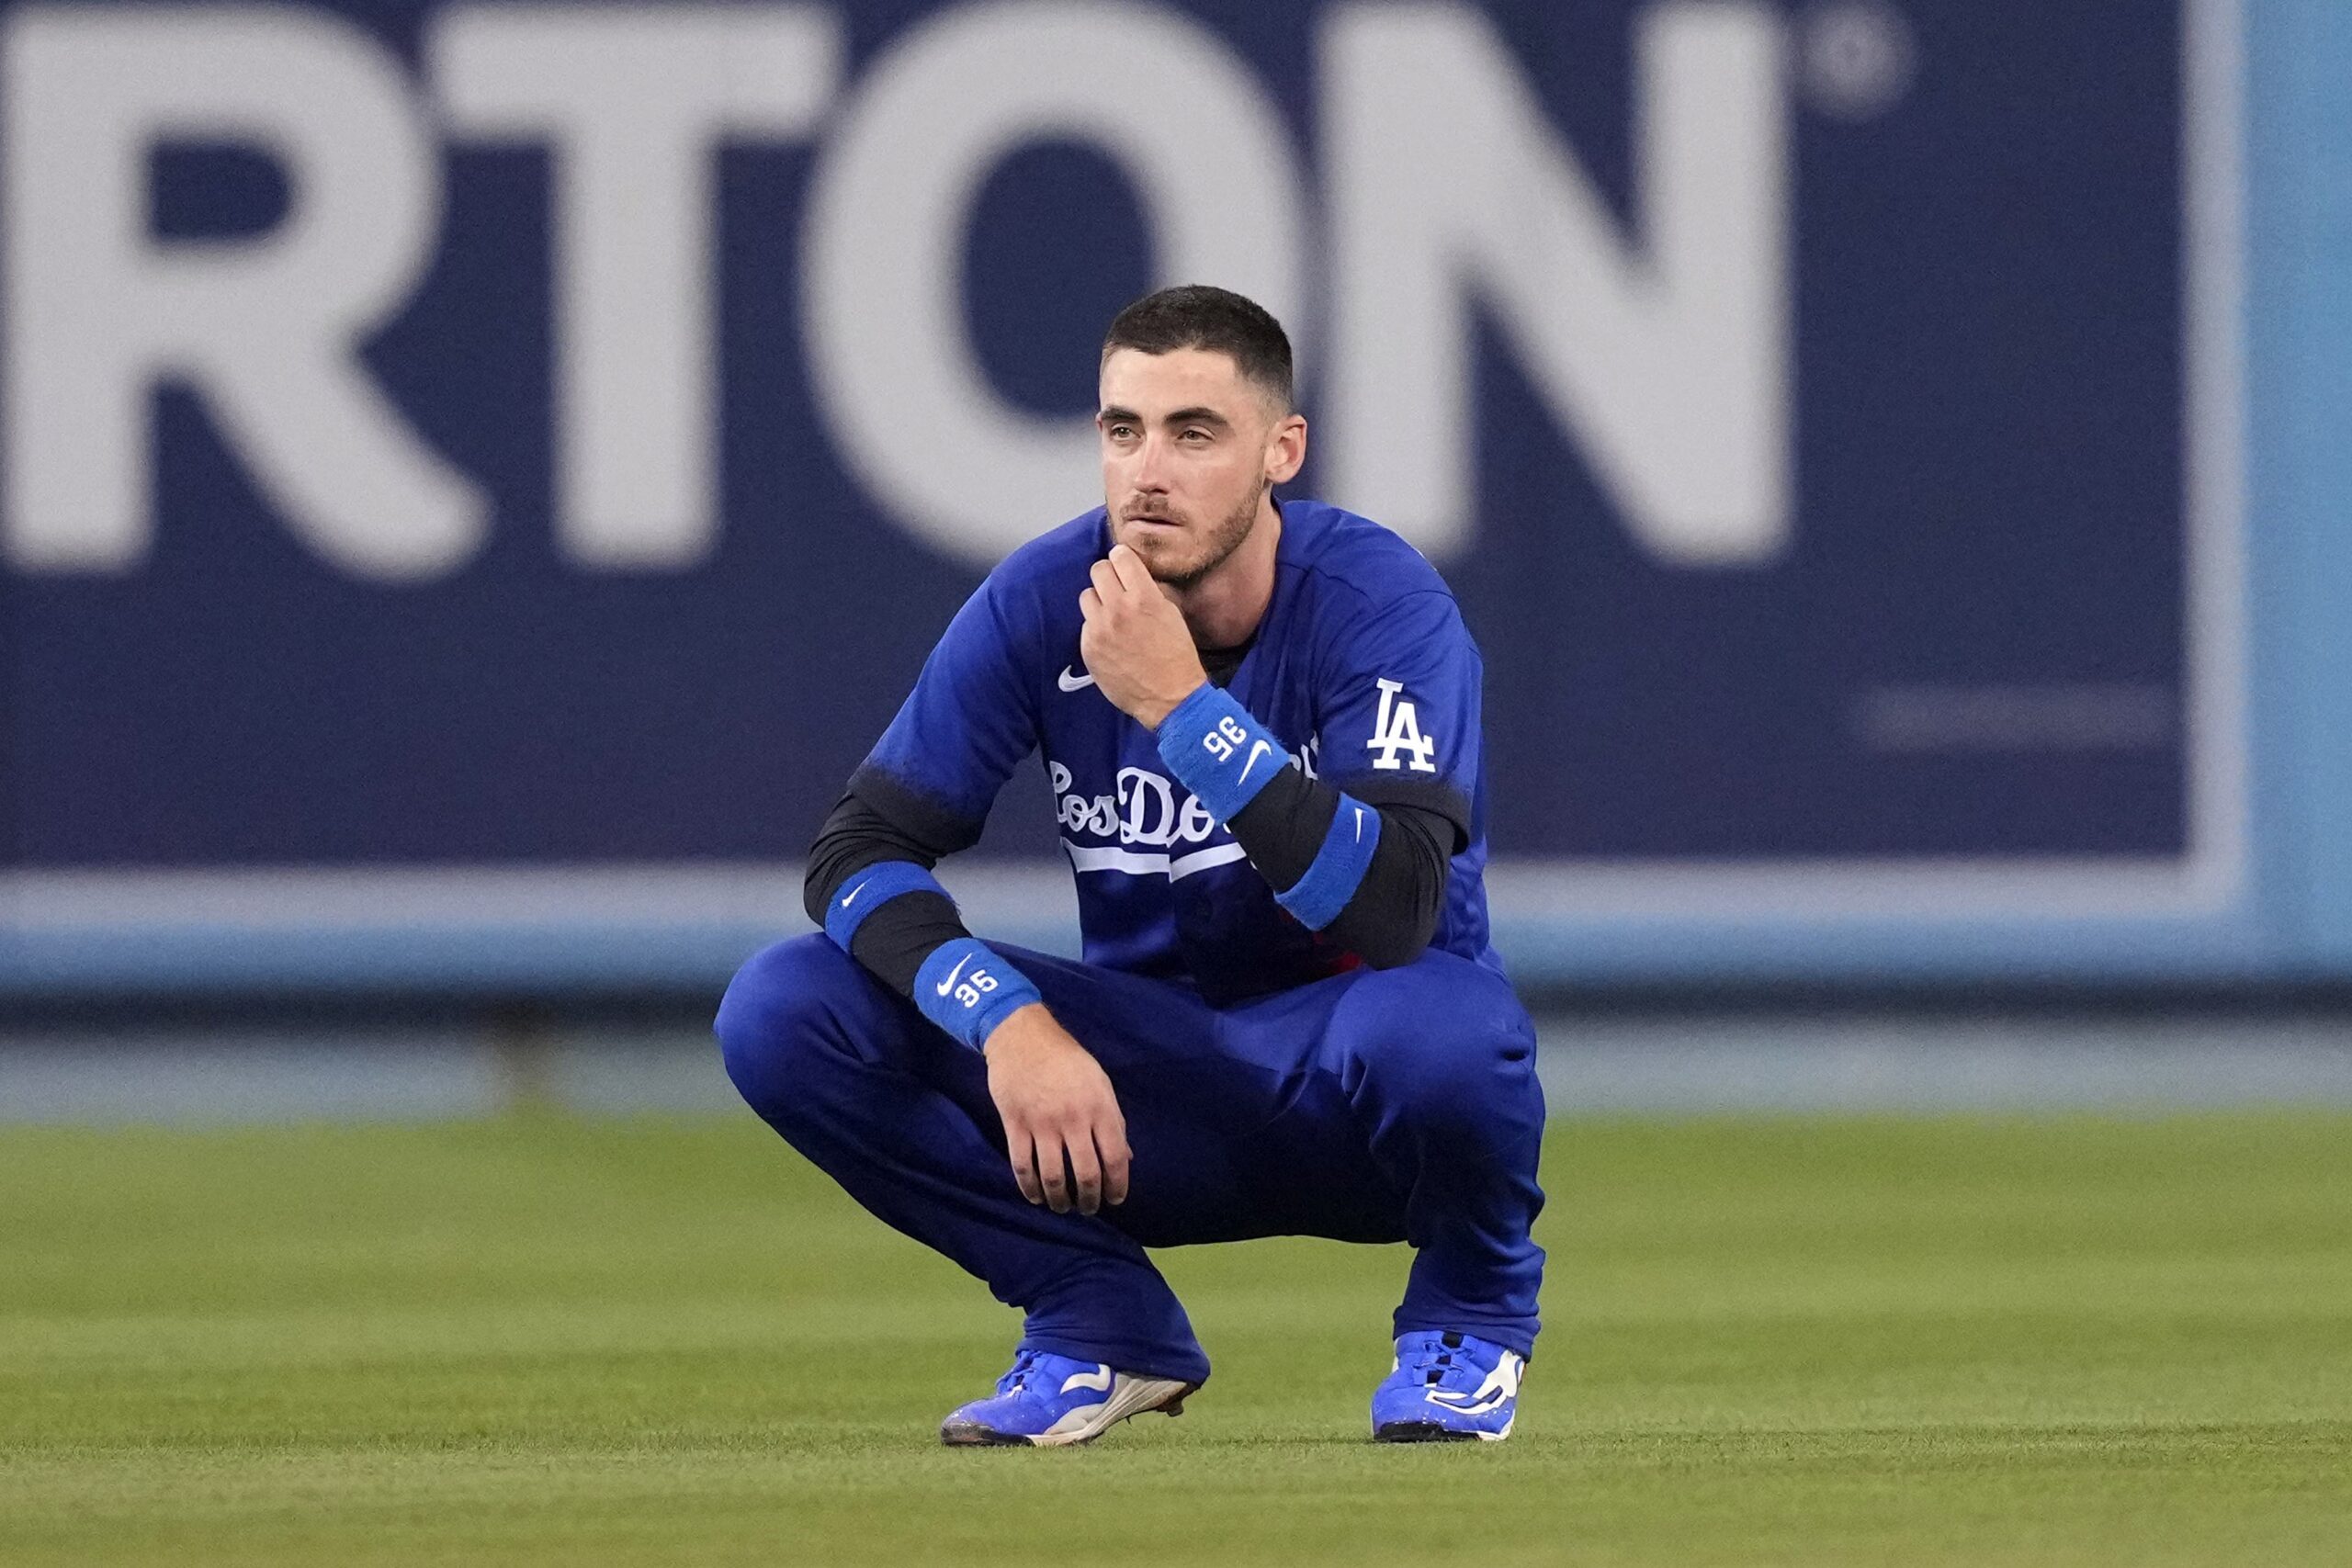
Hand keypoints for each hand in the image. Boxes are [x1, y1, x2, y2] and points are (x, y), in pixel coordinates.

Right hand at [981, 1003, 1130, 1214]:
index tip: (1115, 1200)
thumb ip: (1113, 1121)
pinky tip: (1036, 1197)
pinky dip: (1029, 1188)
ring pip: (1053, 1177)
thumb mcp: (1100, 1083)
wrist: (1023, 1037)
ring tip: (1063, 1207)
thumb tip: (1125, 1159)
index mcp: (1100, 1107)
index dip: (1117, 1186)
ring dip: (1059, 1200)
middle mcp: (1074, 1119)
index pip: (1114, 1158)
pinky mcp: (1015, 1125)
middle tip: (1088, 1208)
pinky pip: (1022, 1166)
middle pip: (1085, 1174)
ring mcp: (1042, 1123)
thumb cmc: (1068, 1060)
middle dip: (1089, 1200)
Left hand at [1078, 544, 1205, 729]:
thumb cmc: (1177, 656)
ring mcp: (1099, 629)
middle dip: (1109, 576)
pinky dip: (1096, 628)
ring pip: (1086, 595)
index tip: (1125, 566)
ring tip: (1112, 615)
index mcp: (1143, 597)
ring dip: (1099, 601)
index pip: (1120, 556)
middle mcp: (1118, 609)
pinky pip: (1086, 625)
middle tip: (1117, 587)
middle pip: (1098, 570)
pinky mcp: (1088, 648)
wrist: (1169, 698)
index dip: (1123, 559)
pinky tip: (1111, 640)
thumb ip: (1149, 591)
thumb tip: (1132, 575)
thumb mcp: (1172, 614)